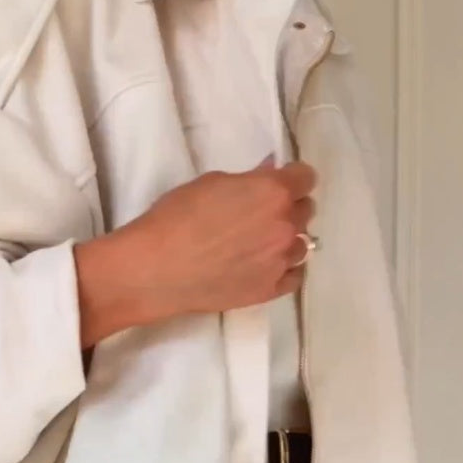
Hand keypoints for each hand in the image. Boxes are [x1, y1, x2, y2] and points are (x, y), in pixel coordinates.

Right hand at [74, 163, 316, 345]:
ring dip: (286, 240)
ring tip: (260, 244)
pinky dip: (284, 269)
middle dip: (288, 207)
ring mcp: (280, 261)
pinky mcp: (270, 290)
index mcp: (273, 192)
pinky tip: (266, 266)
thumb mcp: (211, 183)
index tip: (278, 182)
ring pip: (301, 245)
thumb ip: (248, 180)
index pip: (306, 177)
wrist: (156, 269)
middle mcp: (285, 225)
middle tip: (262, 214)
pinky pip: (294, 276)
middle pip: (306, 211)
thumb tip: (268, 173)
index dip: (292, 178)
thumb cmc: (175, 217)